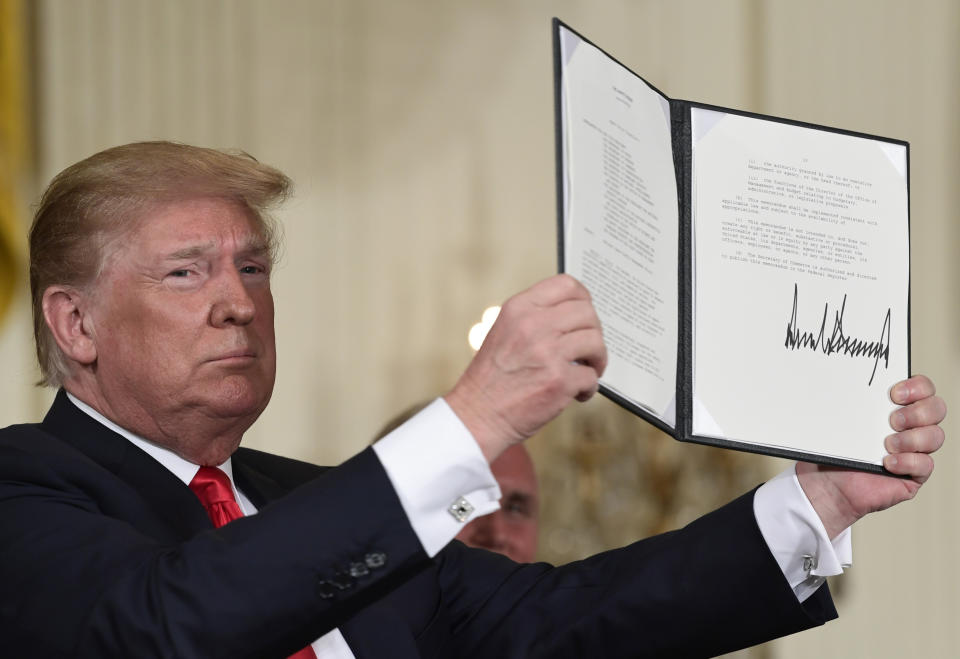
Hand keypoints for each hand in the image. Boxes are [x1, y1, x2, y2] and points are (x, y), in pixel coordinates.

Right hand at [445, 274, 606, 461]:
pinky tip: (577, 393)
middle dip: (593, 332)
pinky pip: (591, 376)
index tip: (584, 316)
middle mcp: (533, 325)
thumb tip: (574, 314)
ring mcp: (547, 352)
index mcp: (518, 309)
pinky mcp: (559, 381)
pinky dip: (589, 388)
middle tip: (588, 350)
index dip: (583, 299)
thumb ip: (534, 318)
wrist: (477, 416)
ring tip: (586, 370)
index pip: (566, 284)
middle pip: (587, 313)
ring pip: (595, 342)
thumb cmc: (492, 378)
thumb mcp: (504, 332)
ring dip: (597, 359)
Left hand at [796, 374, 945, 538]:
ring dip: (912, 438)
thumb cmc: (834, 449)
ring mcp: (914, 450)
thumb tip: (843, 384)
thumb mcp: (838, 420)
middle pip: (936, 409)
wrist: (826, 484)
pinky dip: (908, 461)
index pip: (923, 388)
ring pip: (935, 436)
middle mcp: (910, 426)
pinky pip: (925, 465)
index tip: (894, 393)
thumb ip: (849, 401)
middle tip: (893, 420)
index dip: (917, 386)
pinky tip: (888, 463)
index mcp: (895, 406)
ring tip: (887, 444)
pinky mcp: (914, 474)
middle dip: (918, 412)